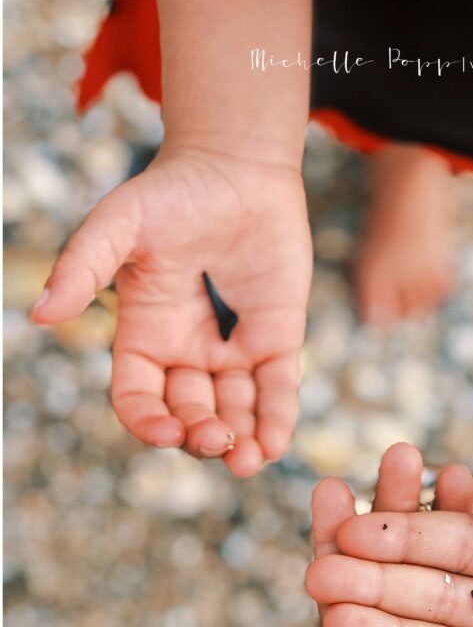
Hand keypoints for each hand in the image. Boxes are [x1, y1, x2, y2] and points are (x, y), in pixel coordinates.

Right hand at [31, 147, 311, 475]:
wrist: (237, 167)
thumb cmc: (172, 193)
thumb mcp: (120, 225)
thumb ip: (83, 267)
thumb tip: (40, 315)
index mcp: (145, 336)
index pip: (138, 397)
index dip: (147, 422)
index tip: (165, 433)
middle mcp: (188, 352)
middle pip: (189, 413)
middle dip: (199, 434)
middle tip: (215, 440)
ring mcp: (235, 349)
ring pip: (234, 410)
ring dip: (240, 441)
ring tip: (248, 460)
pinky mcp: (279, 339)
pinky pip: (277, 389)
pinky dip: (277, 419)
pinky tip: (275, 445)